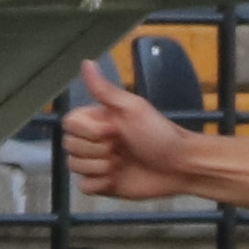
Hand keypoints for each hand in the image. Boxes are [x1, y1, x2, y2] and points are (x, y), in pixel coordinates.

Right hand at [54, 57, 192, 198]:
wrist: (179, 167)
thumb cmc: (160, 134)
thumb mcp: (133, 108)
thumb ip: (105, 90)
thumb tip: (86, 62)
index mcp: (98, 120)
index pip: (69, 124)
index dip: (88, 131)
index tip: (113, 130)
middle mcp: (94, 141)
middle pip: (69, 146)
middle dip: (97, 149)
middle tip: (122, 147)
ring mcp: (97, 163)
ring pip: (74, 166)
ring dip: (100, 166)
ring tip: (123, 163)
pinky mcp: (102, 185)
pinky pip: (84, 186)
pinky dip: (99, 183)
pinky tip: (117, 178)